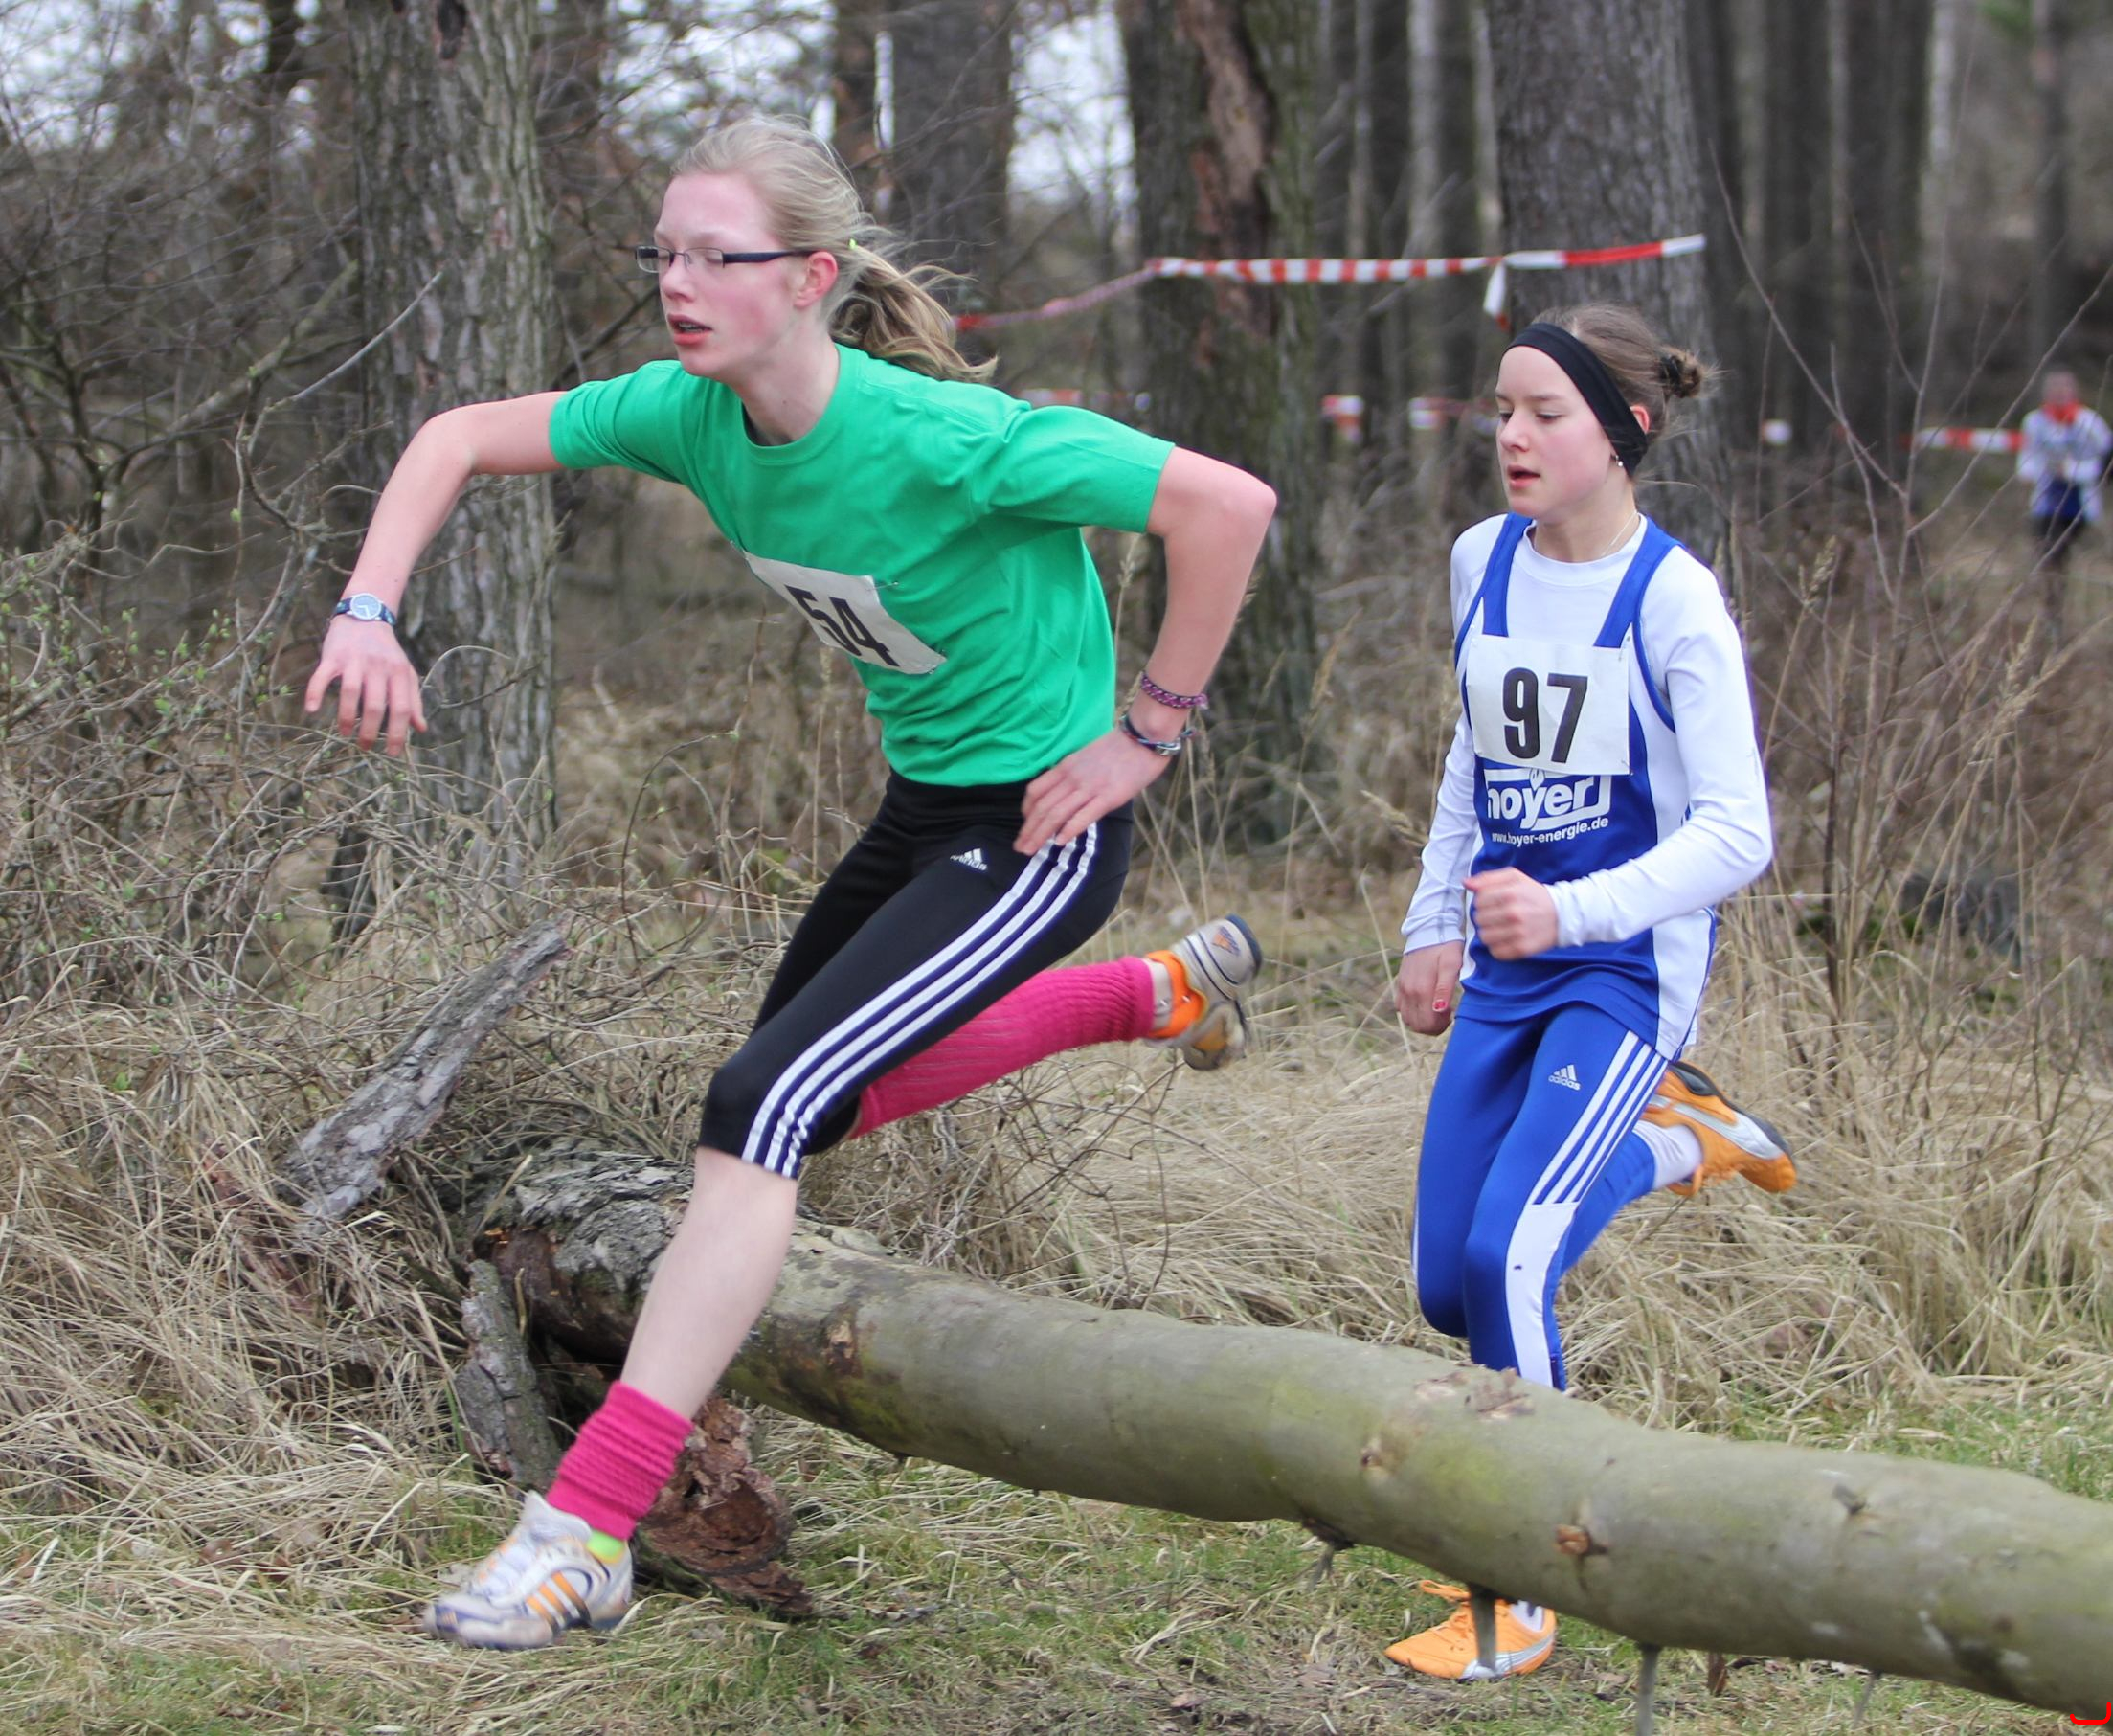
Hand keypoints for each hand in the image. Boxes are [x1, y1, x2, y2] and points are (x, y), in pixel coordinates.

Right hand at [304, 617, 426, 754]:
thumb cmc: (387, 652)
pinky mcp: (333, 656)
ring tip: (345, 734)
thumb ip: (413, 700)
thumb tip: (422, 729)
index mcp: (399, 673)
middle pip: (376, 705)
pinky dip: (315, 693)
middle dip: (371, 731)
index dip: (398, 733)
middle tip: (365, 747)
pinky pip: (322, 676)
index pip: (401, 708)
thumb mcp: (405, 673)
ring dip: (347, 718)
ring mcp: (355, 661)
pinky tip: (312, 710)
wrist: (365, 616)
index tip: (392, 753)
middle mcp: (378, 667)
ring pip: (351, 693)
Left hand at [1016, 727, 1171, 853]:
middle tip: (1020, 847)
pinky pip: (1082, 816)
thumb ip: (1073, 775)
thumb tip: (1065, 795)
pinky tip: (1059, 842)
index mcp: (1065, 767)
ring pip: (1055, 814)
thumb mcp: (1086, 757)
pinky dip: (1068, 830)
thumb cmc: (1119, 748)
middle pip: (1041, 806)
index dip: (1026, 811)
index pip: (1035, 791)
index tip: (1025, 825)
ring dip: (1040, 834)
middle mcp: (1072, 778)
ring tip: (1030, 850)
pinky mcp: (1108, 797)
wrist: (1143, 738)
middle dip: (1028, 830)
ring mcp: (1089, 788)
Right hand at [1395, 941, 1464, 1035]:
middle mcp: (1409, 991)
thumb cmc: (1445, 947)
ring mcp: (1402, 988)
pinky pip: (1402, 1008)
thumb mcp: (1451, 965)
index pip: (1427, 1024)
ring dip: (1423, 1020)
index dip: (1441, 1026)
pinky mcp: (1400, 984)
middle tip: (1446, 1013)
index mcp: (1422, 989)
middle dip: (1433, 1026)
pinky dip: (1413, 1011)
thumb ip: (1445, 988)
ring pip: (1408, 1019)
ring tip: (1437, 1008)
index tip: (1450, 1013)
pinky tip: (1426, 1002)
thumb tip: (1440, 1009)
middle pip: (1417, 1025)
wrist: (1429, 929)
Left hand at [1464, 867, 1559, 959]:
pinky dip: (1498, 947)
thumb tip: (1466, 883)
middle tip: (1498, 916)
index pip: (1479, 901)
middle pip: (1479, 919)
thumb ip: (1488, 878)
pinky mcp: (1523, 949)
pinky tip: (1507, 939)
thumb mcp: (1514, 878)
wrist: (1562, 915)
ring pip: (1485, 937)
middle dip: (1486, 917)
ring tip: (1500, 928)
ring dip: (1490, 933)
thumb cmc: (1534, 894)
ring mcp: (1518, 932)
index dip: (1483, 902)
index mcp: (1510, 893)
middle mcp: (1514, 913)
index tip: (1493, 903)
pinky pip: (1496, 952)